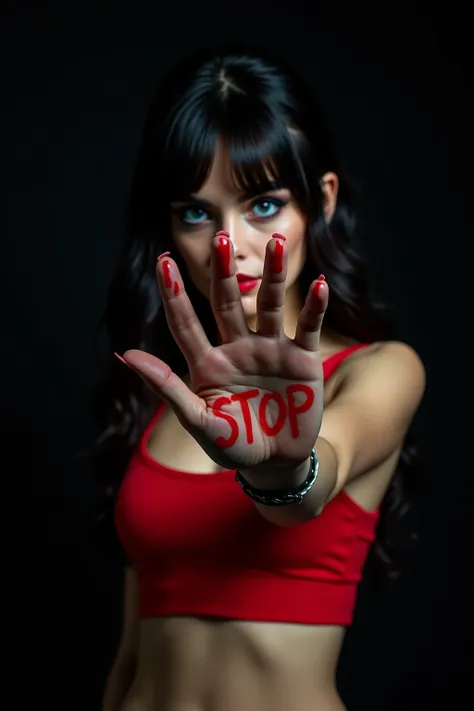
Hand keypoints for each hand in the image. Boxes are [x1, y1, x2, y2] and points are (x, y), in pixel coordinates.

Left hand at [121, 233, 328, 476]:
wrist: (276, 463)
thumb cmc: (233, 445)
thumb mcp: (199, 421)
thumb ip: (168, 388)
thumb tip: (126, 354)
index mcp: (208, 363)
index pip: (185, 323)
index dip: (173, 294)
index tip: (162, 261)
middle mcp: (237, 348)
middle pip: (228, 303)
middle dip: (224, 272)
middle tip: (222, 238)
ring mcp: (271, 350)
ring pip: (271, 305)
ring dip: (273, 275)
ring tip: (273, 243)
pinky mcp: (302, 359)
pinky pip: (308, 327)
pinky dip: (315, 307)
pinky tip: (318, 285)